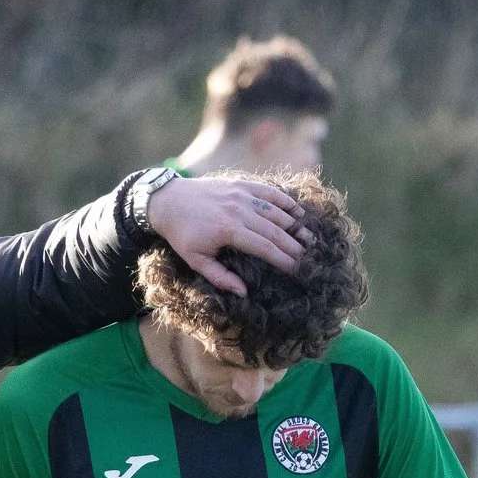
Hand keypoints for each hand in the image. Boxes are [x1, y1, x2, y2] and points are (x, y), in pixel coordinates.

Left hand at [145, 176, 308, 295]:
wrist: (167, 201)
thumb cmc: (181, 234)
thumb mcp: (195, 260)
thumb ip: (220, 277)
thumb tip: (244, 292)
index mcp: (228, 230)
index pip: (265, 247)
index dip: (283, 260)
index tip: (297, 270)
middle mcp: (238, 210)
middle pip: (275, 230)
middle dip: (295, 246)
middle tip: (310, 258)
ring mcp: (241, 194)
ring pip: (276, 211)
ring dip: (295, 225)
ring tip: (310, 239)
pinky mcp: (240, 184)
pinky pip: (268, 192)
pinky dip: (285, 201)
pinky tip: (298, 212)